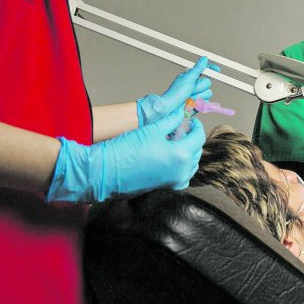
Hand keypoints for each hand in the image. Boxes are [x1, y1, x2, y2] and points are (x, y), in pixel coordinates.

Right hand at [47, 109, 205, 202]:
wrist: (105, 173)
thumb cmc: (126, 150)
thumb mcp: (151, 129)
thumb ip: (171, 120)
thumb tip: (182, 114)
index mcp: (180, 156)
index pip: (198, 138)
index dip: (196, 126)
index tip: (190, 120)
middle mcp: (181, 173)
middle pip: (196, 152)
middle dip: (191, 138)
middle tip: (180, 128)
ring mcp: (173, 183)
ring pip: (190, 165)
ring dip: (186, 152)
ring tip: (173, 141)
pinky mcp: (165, 189)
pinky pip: (181, 176)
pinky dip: (180, 166)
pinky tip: (168, 157)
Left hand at [137, 56, 216, 125]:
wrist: (171, 109)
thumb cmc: (175, 93)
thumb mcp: (187, 78)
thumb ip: (198, 68)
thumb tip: (204, 58)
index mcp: (191, 76)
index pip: (203, 70)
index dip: (211, 70)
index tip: (217, 69)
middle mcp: (194, 85)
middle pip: (207, 83)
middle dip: (199, 87)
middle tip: (191, 90)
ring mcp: (196, 94)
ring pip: (208, 93)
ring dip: (198, 96)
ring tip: (189, 98)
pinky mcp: (198, 104)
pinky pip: (206, 102)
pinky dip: (199, 104)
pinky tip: (192, 104)